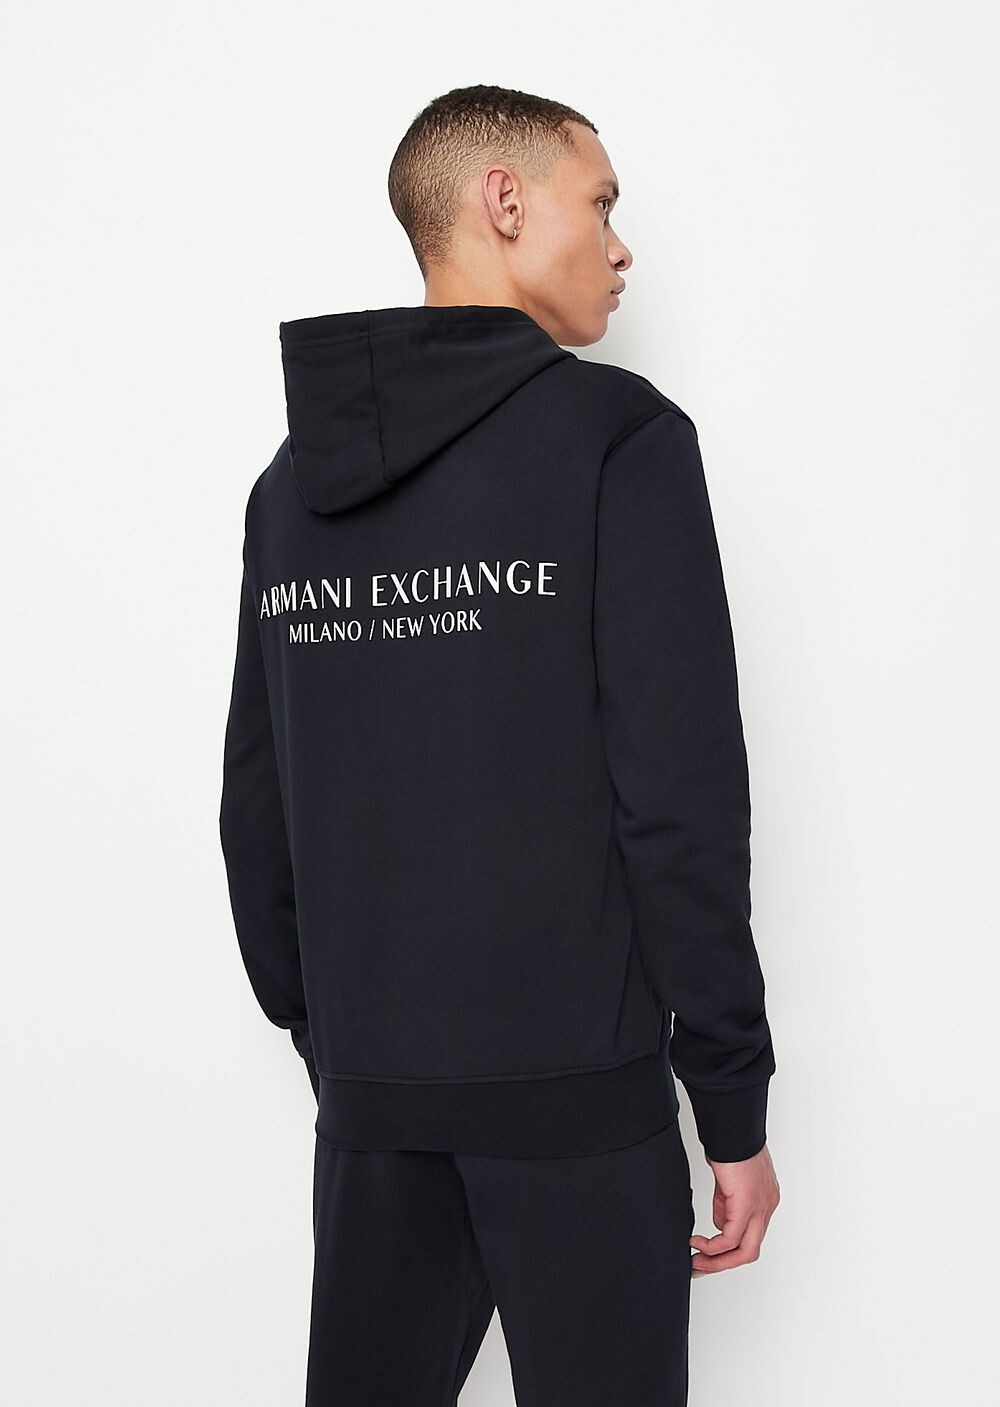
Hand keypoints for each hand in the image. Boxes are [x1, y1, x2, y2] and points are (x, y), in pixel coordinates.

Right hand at [689, 1142, 779, 1276]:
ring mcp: (760, 1206)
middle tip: (701, 1268)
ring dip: (717, 1260)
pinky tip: (697, 1242)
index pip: (751, 1236)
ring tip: (696, 1260)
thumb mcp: (728, 1181)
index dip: (730, 1251)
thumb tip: (719, 1222)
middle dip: (723, 1264)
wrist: (732, 1127)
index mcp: (765, 1199)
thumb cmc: (730, 1144)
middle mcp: (767, 1206)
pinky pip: (730, 1237)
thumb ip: (726, 1202)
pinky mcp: (747, 1203)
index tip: (709, 1256)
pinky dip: (712, 1246)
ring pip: (744, 1250)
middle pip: (750, 1251)